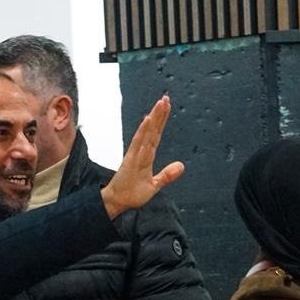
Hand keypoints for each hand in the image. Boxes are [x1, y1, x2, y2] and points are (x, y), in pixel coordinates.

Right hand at [102, 95, 184, 219]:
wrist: (118, 202)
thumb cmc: (132, 193)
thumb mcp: (155, 185)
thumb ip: (167, 175)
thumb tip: (181, 166)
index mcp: (147, 156)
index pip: (156, 135)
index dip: (161, 121)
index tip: (166, 107)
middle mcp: (141, 151)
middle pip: (152, 129)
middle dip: (159, 114)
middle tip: (166, 98)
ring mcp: (135, 154)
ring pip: (146, 132)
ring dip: (153, 118)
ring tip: (160, 104)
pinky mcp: (130, 160)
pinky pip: (138, 143)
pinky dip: (143, 131)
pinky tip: (148, 120)